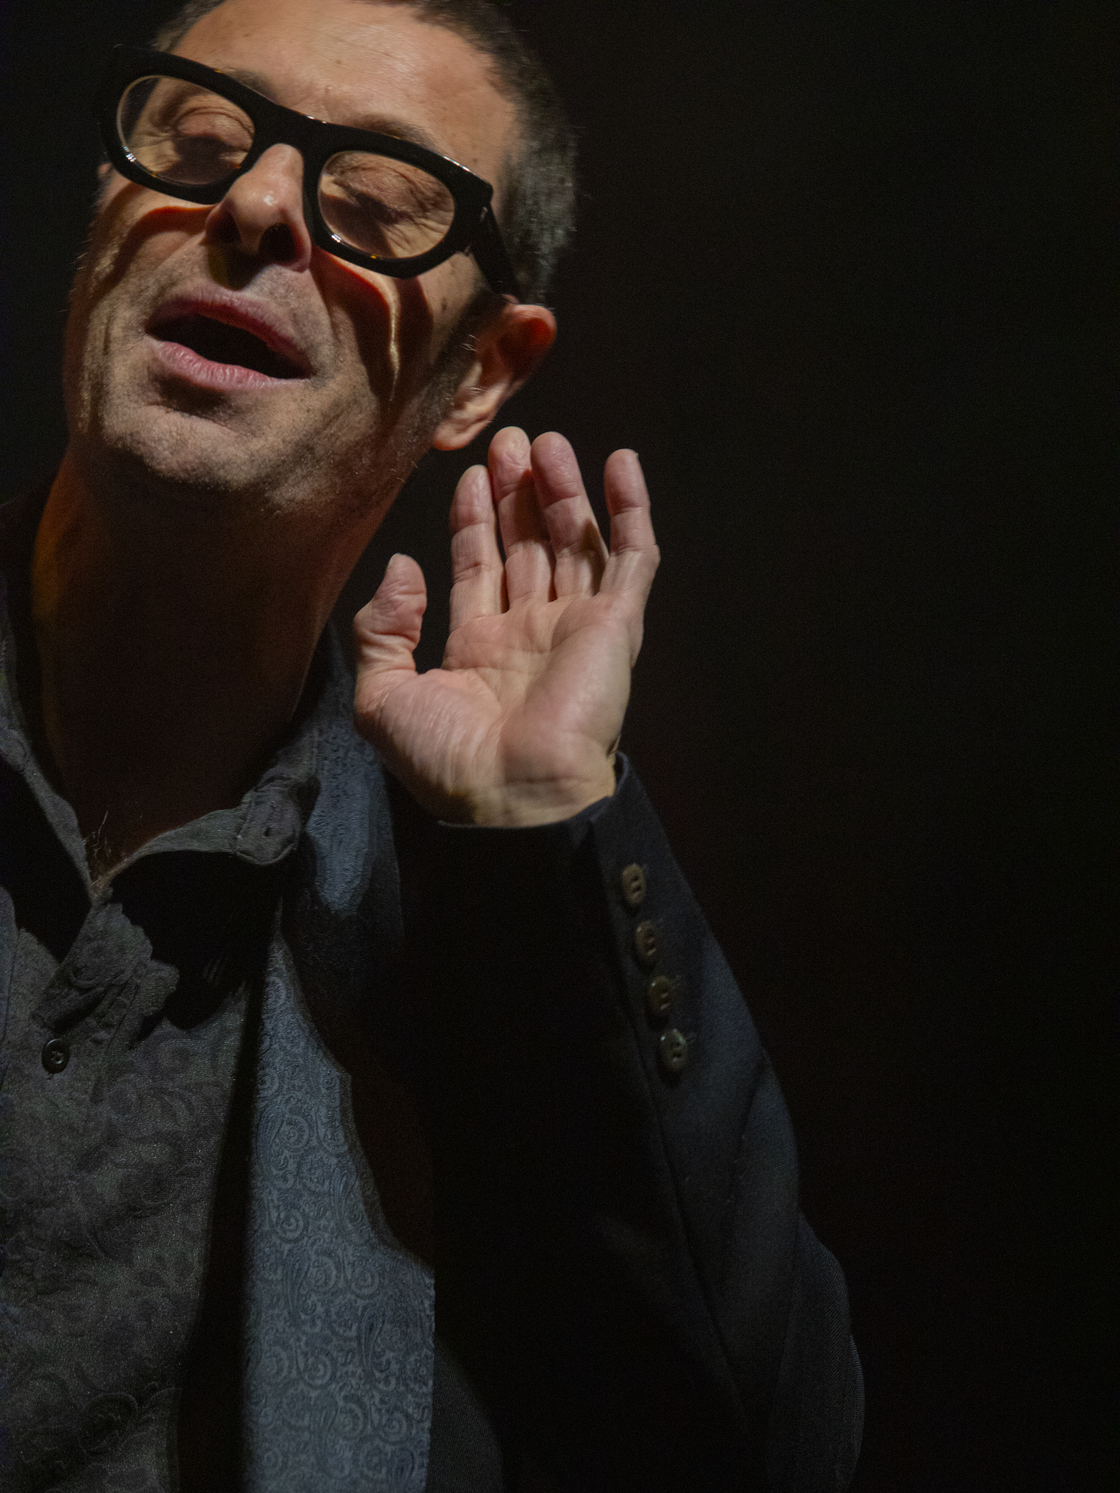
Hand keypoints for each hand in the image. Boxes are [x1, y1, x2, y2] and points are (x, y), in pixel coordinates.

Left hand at [353, 427, 658, 825]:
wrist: (511, 797)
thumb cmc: (447, 758)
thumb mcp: (382, 698)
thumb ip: (381, 629)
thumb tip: (402, 567)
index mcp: (478, 650)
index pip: (479, 568)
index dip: (472, 521)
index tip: (468, 475)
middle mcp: (530, 633)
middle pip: (527, 546)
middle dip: (518, 494)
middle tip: (510, 440)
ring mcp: (576, 627)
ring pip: (574, 543)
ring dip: (563, 491)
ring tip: (546, 443)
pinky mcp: (615, 628)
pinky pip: (632, 560)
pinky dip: (631, 512)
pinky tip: (621, 463)